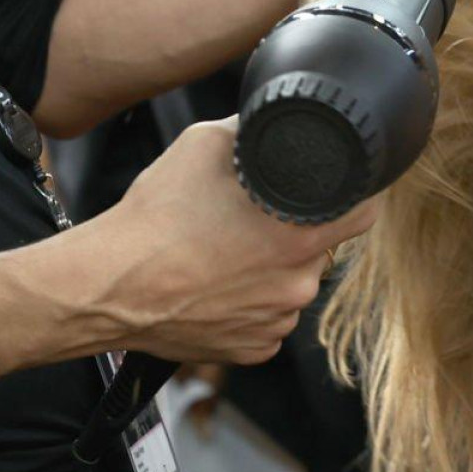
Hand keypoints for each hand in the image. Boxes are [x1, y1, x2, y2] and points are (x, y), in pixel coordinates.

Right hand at [84, 119, 374, 365]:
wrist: (109, 285)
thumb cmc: (154, 219)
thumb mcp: (204, 145)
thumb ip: (252, 134)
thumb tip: (271, 120)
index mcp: (299, 234)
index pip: (363, 212)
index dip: (353, 196)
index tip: (336, 192)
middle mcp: (297, 284)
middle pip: (319, 249)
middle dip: (293, 233)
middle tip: (247, 222)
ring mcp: (276, 322)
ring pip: (289, 285)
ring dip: (270, 270)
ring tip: (222, 256)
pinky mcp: (253, 350)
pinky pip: (266, 320)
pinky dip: (249, 305)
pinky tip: (215, 287)